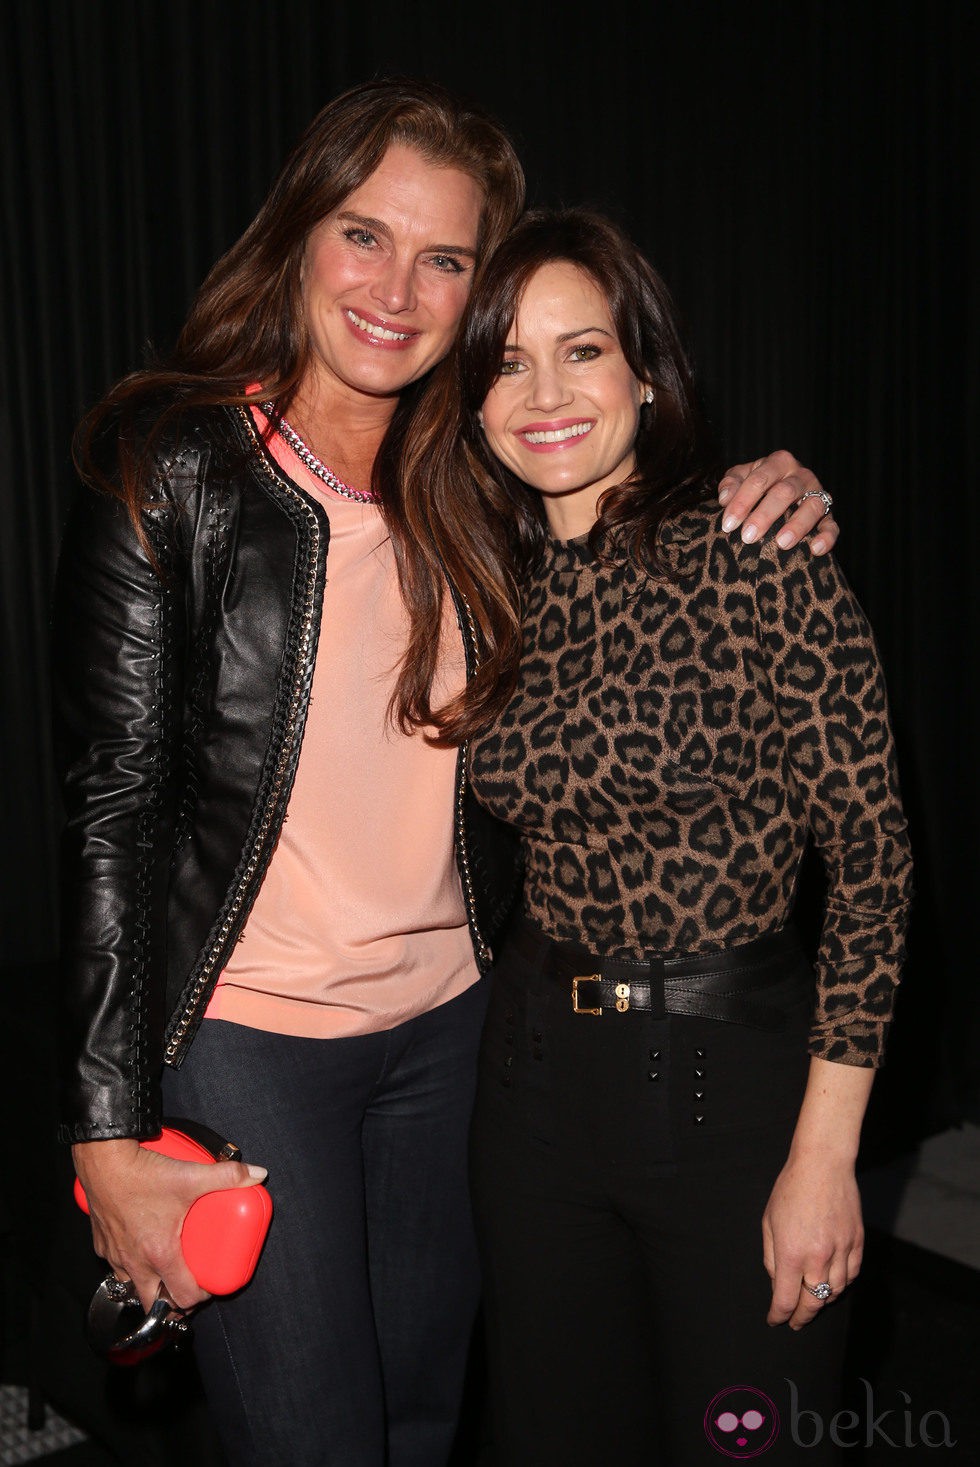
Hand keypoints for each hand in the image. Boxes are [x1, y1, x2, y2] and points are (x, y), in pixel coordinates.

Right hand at [73, 1137, 267, 1312]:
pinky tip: (139, 1246)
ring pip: (131, 1286)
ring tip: (164, 1269)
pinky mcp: (101, 1244)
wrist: (104, 1161)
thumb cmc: (143, 1173)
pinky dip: (128, 1265)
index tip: (208, 1287)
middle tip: (186, 1285)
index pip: (182, 1297)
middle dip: (171, 1303)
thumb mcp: (191, 1176)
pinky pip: (115, 1266)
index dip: (199, 1298)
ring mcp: (114, 1255)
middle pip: (152, 1304)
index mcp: (159, 1254)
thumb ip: (228, 1176)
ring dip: (148, 1285)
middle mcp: (134, 1262)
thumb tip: (257, 1175)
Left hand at [718, 450, 837, 554]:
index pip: (759, 479)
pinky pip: (832, 525)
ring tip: (781, 544)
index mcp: (779, 463)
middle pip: (785, 492)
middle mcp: (801, 476)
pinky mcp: (828, 515)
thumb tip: (725, 498)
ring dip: (797, 525)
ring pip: (812, 507)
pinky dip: (826, 537)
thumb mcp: (741, 478)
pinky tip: (815, 549)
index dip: (743, 501)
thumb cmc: (758, 485)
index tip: (728, 524)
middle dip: (765, 515)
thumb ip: (731, 484)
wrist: (783, 491)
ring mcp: (817, 494)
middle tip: (748, 537)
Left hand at [761, 1152, 863, 1329]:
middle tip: (795, 1321)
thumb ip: (772, 1257)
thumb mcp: (769, 1222)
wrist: (823, 1165)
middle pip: (813, 1302)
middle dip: (802, 1316)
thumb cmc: (791, 1189)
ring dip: (823, 1301)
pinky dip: (842, 1284)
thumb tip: (778, 1283)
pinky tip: (833, 1283)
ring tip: (813, 1301)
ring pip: (835, 1292)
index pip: (786, 1299)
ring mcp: (841, 1250)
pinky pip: (852, 1274)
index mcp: (791, 1253)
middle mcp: (818, 1257)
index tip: (776, 1320)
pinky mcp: (857, 1242)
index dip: (779, 1315)